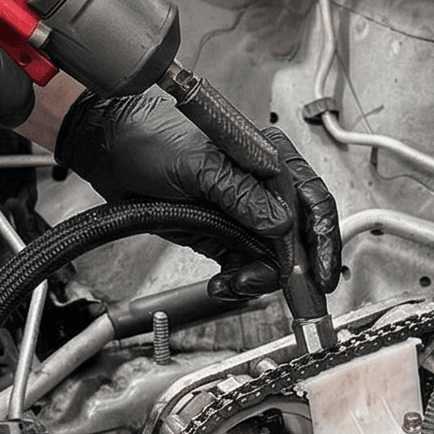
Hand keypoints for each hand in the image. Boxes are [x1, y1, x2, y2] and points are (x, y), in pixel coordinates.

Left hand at [56, 91, 341, 290]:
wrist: (110, 153)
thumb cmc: (150, 139)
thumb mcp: (197, 165)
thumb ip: (239, 194)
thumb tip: (279, 224)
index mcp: (268, 159)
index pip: (312, 199)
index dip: (322, 239)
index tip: (321, 273)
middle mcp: (262, 186)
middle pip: (298, 235)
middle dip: (291, 268)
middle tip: (288, 294)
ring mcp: (243, 212)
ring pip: (271, 257)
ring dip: (258, 277)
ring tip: (234, 282)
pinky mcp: (222, 232)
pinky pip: (243, 265)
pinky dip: (237, 280)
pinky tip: (222, 282)